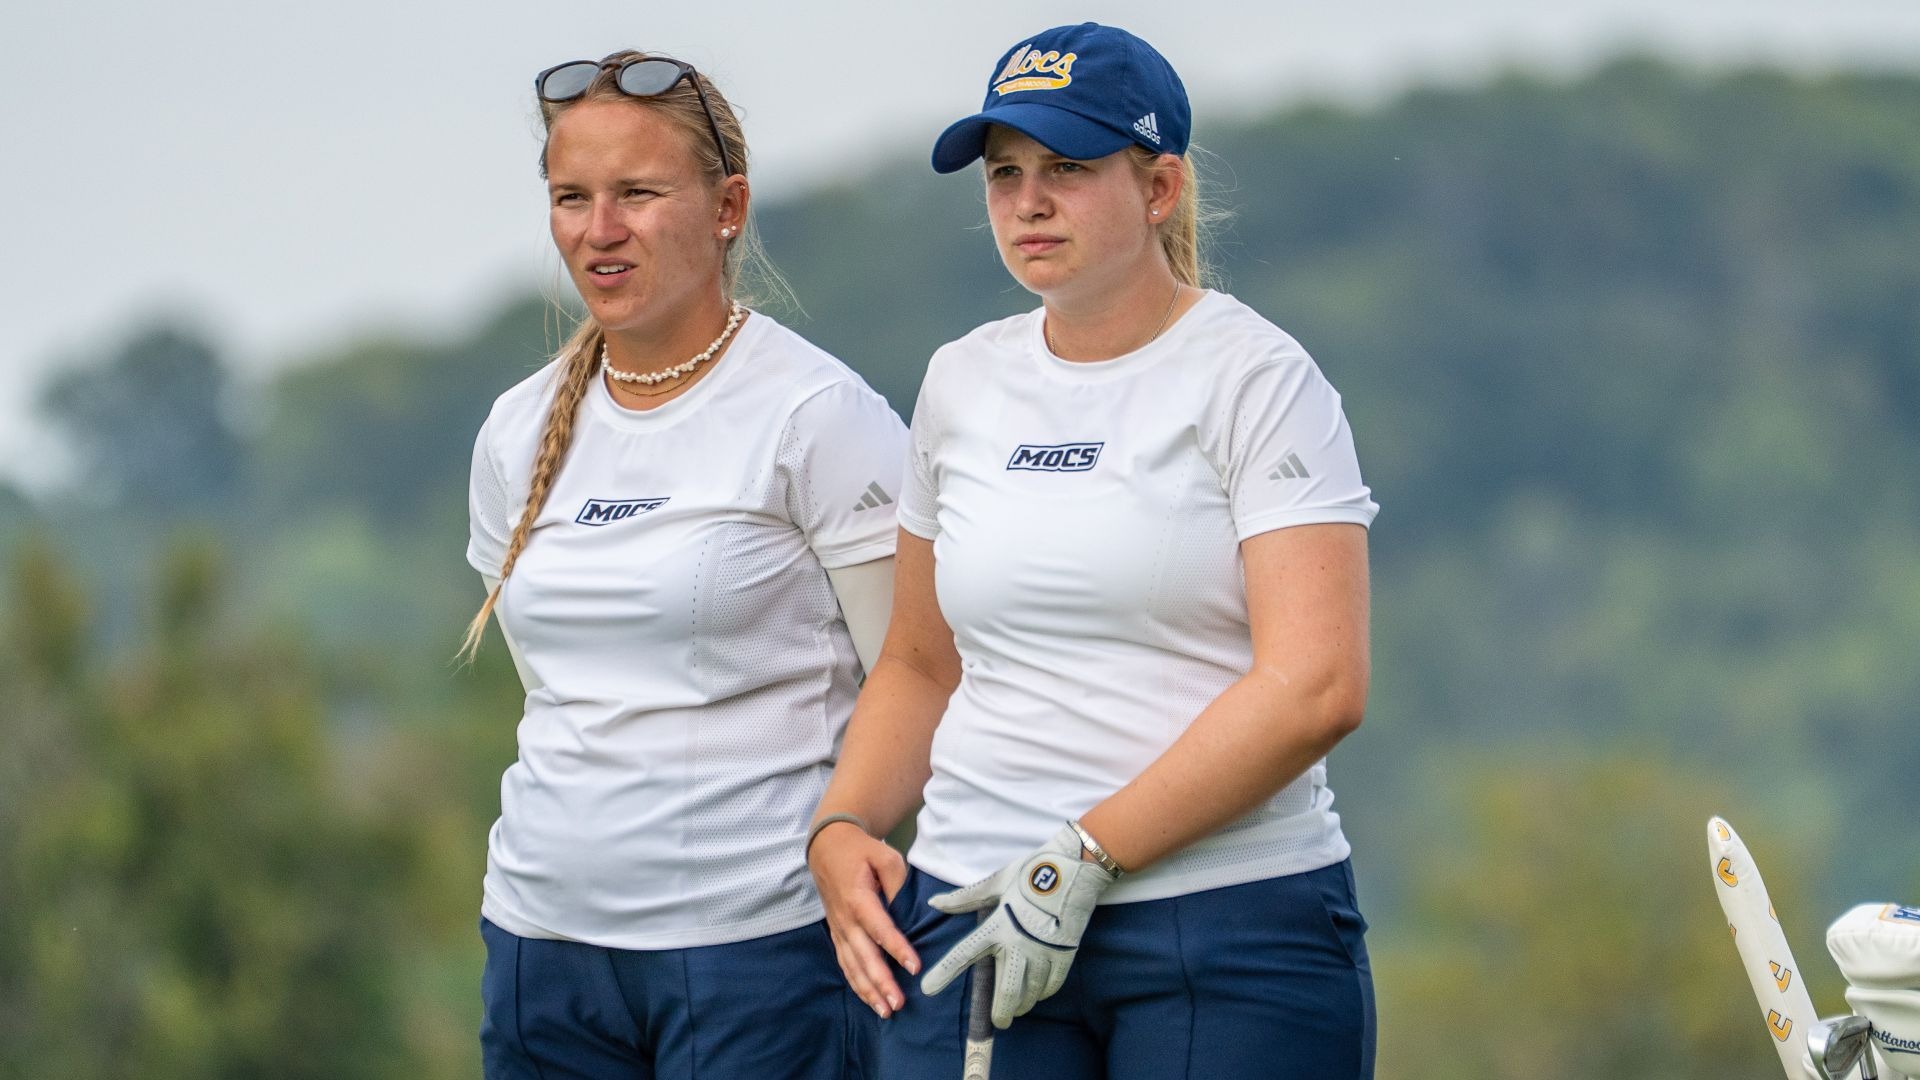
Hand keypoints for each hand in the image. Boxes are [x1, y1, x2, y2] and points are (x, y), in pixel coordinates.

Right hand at [807, 821, 918, 1017]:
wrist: (827, 847)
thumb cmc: (859, 851)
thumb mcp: (884, 855)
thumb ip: (898, 882)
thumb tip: (908, 911)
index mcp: (857, 898)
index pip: (879, 928)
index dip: (897, 948)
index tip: (914, 967)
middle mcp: (845, 919)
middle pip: (863, 956)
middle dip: (881, 982)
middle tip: (898, 1003)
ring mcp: (839, 929)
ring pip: (852, 966)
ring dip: (868, 990)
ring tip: (886, 1010)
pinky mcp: (837, 935)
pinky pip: (845, 963)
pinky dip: (856, 984)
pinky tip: (870, 999)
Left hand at [919, 824, 1115, 1027]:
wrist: (1075, 868)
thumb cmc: (1032, 871)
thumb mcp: (996, 882)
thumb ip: (965, 899)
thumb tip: (935, 902)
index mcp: (997, 925)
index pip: (964, 954)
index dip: (944, 973)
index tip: (927, 989)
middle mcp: (1018, 943)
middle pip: (1007, 992)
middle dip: (1001, 1013)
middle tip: (999, 1022)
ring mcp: (1044, 951)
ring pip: (1030, 993)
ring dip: (1022, 1005)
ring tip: (1017, 1009)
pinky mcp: (1065, 953)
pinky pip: (1052, 985)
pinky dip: (1043, 993)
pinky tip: (1038, 993)